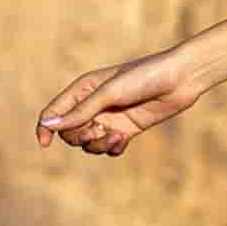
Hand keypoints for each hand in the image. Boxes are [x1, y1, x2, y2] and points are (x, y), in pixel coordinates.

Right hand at [35, 48, 203, 159]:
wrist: (180, 79)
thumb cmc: (144, 77)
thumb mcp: (109, 93)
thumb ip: (80, 111)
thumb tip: (48, 125)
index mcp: (84, 89)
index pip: (54, 112)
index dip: (45, 128)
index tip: (45, 143)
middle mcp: (94, 104)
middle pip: (69, 132)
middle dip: (78, 136)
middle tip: (96, 129)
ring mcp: (110, 118)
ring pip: (88, 143)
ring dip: (97, 144)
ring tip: (115, 136)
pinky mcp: (126, 129)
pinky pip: (108, 148)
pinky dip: (112, 148)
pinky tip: (124, 139)